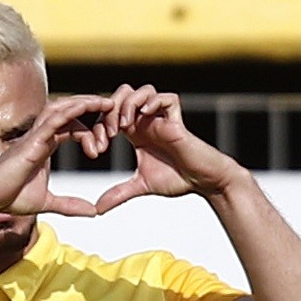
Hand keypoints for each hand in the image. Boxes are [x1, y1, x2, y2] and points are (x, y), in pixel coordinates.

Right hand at [0, 94, 114, 217]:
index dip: (92, 132)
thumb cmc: (9, 197)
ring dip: (86, 104)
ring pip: (64, 109)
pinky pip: (54, 117)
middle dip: (94, 112)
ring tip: (108, 104)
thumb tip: (93, 212)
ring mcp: (36, 134)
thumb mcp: (47, 202)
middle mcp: (42, 135)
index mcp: (46, 145)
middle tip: (116, 115)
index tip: (105, 146)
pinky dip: (72, 110)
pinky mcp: (31, 139)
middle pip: (72, 113)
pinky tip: (87, 107)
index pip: (74, 128)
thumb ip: (70, 205)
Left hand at [95, 85, 242, 213]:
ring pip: (143, 91)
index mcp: (135, 131)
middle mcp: (147, 121)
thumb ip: (119, 193)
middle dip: (110, 110)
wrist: (203, 182)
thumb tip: (98, 209)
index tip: (98, 149)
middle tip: (109, 134)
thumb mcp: (140, 185)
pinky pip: (167, 98)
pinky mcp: (178, 121)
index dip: (98, 126)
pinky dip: (153, 102)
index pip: (110, 114)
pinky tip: (144, 117)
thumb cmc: (176, 179)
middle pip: (123, 94)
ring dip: (129, 104)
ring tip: (125, 126)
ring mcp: (162, 118)